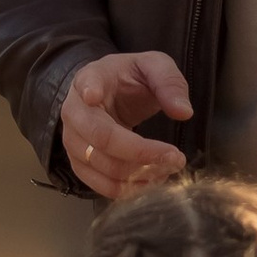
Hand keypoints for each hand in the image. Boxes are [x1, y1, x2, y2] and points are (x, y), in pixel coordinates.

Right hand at [59, 49, 191, 199]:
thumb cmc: (129, 79)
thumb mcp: (154, 67)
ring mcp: (73, 140)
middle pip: (101, 138)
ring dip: (138, 174)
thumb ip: (169, 83)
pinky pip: (99, 184)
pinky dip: (127, 189)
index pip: (86, 84)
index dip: (88, 90)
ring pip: (101, 165)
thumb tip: (183, 112)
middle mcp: (75, 111)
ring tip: (168, 169)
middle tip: (176, 158)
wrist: (109, 94)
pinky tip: (151, 180)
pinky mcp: (79, 163)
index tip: (93, 95)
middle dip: (141, 152)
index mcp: (91, 78)